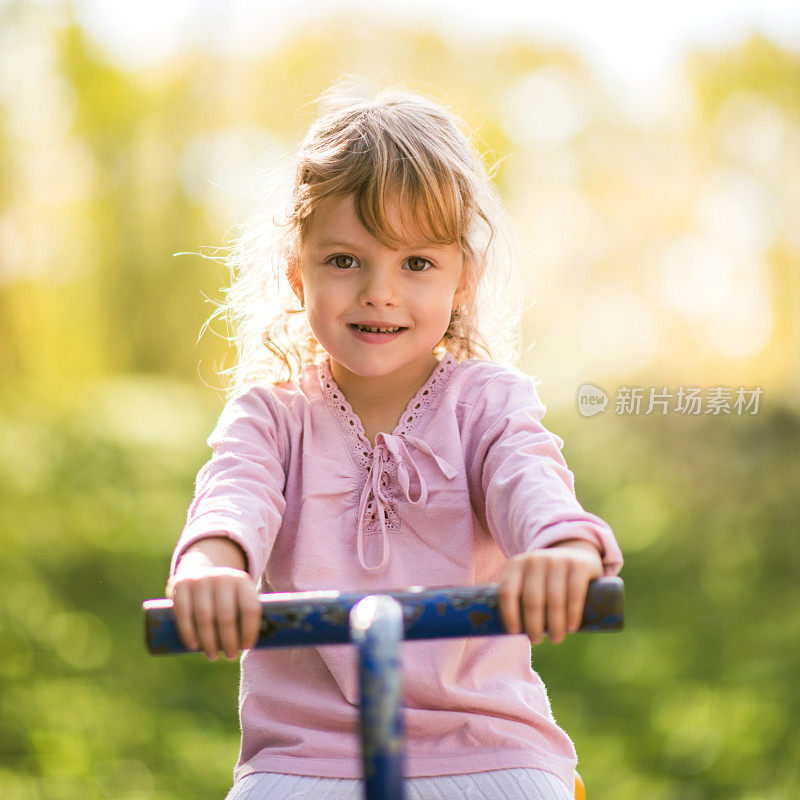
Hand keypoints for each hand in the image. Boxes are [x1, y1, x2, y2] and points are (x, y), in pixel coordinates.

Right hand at [165, 538, 260, 659]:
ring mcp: (200, 580)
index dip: (250, 630)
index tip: (247, 647)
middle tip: (230, 656)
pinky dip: (188, 632)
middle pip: (226, 616)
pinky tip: (193, 645)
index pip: (250, 608)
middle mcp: (222, 578)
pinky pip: (183, 612)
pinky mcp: (180, 585)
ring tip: (213, 655)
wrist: (201, 569)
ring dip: (209, 641)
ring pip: (205, 617)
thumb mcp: (241, 595)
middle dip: (228, 641)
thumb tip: (263, 644)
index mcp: (242, 581)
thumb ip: (248, 614)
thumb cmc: (227, 594)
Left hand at [498, 539, 602, 644]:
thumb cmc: (545, 579)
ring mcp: (558, 560)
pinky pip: (575, 594)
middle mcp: (535, 559)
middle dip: (533, 624)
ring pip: (554, 599)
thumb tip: (511, 632)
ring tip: (556, 639)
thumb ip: (518, 599)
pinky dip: (572, 614)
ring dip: (555, 624)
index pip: (507, 591)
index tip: (514, 632)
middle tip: (537, 640)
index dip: (509, 613)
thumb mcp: (527, 581)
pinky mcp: (579, 565)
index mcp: (516, 564)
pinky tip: (571, 627)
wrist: (576, 556)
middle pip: (531, 599)